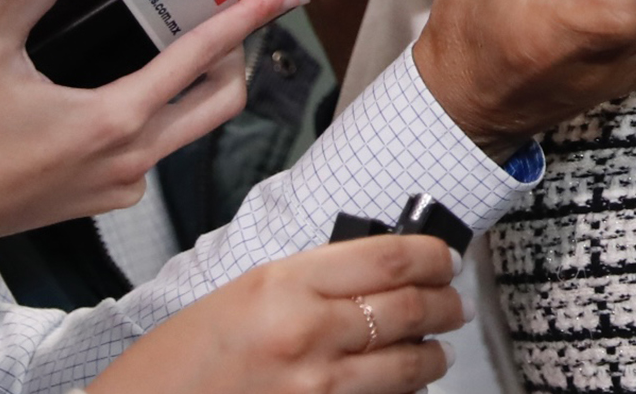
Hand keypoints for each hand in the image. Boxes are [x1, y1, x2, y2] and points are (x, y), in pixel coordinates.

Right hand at [0, 0, 299, 344]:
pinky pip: (158, 153)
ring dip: (200, 88)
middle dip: (239, 55)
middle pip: (224, 99)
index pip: (201, 56)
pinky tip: (133, 96)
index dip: (247, 19)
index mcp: (118, 115)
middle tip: (232, 18)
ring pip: (194, 127)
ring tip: (186, 47)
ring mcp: (129, 182)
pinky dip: (160, 120)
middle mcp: (138, 153)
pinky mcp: (115, 198)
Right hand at [89, 234, 465, 393]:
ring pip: (409, 365)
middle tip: (451, 303)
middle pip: (410, 308)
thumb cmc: (184, 358)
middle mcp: (306, 333)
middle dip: (444, 305)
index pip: (390, 256)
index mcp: (284, 283)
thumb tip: (381, 270)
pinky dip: (402, 393)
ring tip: (434, 349)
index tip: (444, 259)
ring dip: (432, 355)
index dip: (433, 256)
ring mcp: (315, 389)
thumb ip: (314, 279)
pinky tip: (400, 385)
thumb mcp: (247, 293)